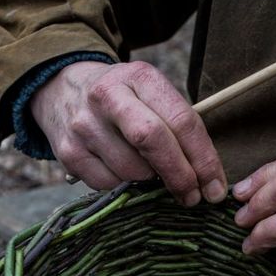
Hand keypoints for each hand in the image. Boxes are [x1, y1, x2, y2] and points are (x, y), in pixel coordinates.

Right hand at [30, 60, 226, 205]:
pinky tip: (123, 175)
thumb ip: (176, 126)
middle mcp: (108, 97)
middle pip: (153, 141)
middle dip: (180, 176)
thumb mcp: (149, 94)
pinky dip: (123, 188)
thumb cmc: (120, 100)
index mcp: (139, 77)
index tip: (215, 187)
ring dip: (149, 184)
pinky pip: (107, 185)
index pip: (181, 120)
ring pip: (131, 171)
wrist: (60, 90)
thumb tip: (205, 179)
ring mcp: (84, 125)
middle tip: (193, 198)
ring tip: (152, 177)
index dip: (203, 159)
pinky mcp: (68, 152)